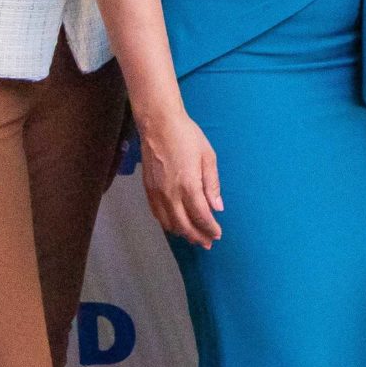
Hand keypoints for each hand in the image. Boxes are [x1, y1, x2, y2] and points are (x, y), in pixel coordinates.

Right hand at [139, 110, 221, 246]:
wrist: (158, 123)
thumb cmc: (187, 136)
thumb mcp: (208, 157)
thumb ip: (212, 184)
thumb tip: (217, 207)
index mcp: (189, 185)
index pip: (201, 216)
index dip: (210, 228)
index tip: (218, 234)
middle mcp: (171, 193)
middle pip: (184, 225)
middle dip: (197, 236)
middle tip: (208, 243)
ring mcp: (157, 193)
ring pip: (169, 223)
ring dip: (182, 233)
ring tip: (193, 237)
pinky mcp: (148, 189)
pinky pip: (157, 214)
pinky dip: (167, 224)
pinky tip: (175, 225)